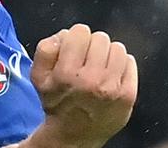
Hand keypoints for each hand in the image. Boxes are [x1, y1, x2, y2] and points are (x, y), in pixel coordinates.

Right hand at [28, 24, 137, 147]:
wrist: (74, 135)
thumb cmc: (57, 102)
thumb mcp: (38, 76)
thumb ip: (46, 49)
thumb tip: (65, 35)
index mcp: (67, 73)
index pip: (80, 31)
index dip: (75, 39)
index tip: (73, 51)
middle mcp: (91, 79)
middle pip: (100, 38)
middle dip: (91, 46)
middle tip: (86, 61)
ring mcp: (113, 88)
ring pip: (117, 48)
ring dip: (107, 54)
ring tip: (99, 67)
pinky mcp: (128, 95)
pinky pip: (130, 61)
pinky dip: (121, 65)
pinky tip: (111, 75)